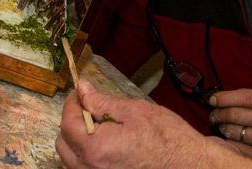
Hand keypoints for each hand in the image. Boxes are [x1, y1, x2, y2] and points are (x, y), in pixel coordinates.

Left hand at [57, 80, 241, 168]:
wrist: (187, 164)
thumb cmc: (167, 138)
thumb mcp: (134, 111)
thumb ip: (102, 102)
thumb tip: (83, 90)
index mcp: (96, 148)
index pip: (68, 123)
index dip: (72, 103)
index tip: (81, 92)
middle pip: (64, 143)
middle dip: (72, 121)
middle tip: (90, 106)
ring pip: (72, 158)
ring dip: (79, 139)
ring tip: (100, 124)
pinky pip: (85, 167)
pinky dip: (88, 153)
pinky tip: (108, 141)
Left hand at [208, 88, 251, 158]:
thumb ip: (248, 97)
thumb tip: (219, 98)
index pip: (245, 98)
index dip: (225, 98)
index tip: (213, 98)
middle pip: (236, 115)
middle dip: (219, 113)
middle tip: (214, 113)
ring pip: (234, 132)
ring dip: (223, 127)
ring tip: (222, 124)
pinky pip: (236, 146)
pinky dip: (229, 140)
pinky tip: (230, 135)